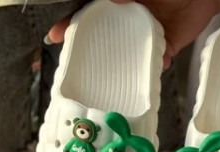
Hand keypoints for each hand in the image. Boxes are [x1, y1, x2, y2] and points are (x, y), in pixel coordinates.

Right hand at [47, 0, 218, 68]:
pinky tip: (158, 64)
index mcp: (117, 3)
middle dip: (88, 52)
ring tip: (112, 76)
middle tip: (74, 64)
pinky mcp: (165, 48)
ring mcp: (144, 36)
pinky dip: (157, 65)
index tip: (54, 34)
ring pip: (127, 56)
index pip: (89, 12)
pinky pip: (157, 62)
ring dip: (121, 66)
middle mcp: (128, 21)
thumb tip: (113, 1)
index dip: (70, 23)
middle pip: (103, 38)